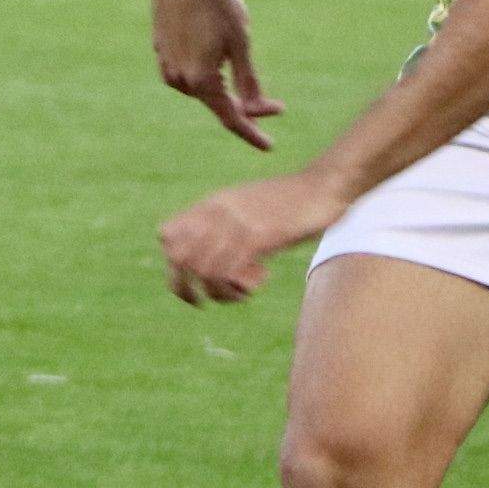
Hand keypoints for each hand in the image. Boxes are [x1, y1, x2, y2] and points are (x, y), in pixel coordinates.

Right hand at [151, 0, 281, 149]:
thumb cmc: (216, 3)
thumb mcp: (240, 42)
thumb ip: (248, 79)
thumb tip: (254, 109)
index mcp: (201, 81)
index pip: (231, 118)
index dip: (252, 133)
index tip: (269, 147)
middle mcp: (180, 79)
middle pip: (217, 103)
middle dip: (246, 107)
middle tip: (275, 106)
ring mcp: (167, 66)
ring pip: (201, 88)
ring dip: (224, 88)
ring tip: (242, 77)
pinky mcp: (161, 51)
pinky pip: (187, 72)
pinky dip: (206, 74)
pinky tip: (216, 59)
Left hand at [157, 171, 345, 305]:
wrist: (322, 186)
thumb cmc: (288, 202)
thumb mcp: (247, 206)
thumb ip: (225, 223)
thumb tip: (210, 252)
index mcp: (211, 204)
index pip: (165, 235)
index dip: (173, 263)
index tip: (191, 280)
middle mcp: (217, 213)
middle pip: (178, 259)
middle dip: (186, 289)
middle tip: (205, 301)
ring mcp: (237, 224)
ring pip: (204, 271)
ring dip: (218, 293)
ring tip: (237, 295)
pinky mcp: (260, 237)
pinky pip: (232, 272)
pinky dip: (238, 288)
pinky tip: (256, 284)